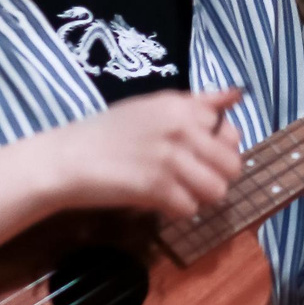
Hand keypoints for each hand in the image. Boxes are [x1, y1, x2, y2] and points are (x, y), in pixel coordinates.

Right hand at [0, 88, 243, 258]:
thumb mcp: (153, 106)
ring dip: (199, 197)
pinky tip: (159, 202)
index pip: (230, 130)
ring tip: (177, 192)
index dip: (220, 147)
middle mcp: (181, 128)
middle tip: (190, 179)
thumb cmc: (107, 132)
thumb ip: (197, 103)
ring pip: (217, 190)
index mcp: (182, 106)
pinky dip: (177, 210)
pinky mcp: (157, 187)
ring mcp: (171, 158)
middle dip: (215, 176)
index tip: (200, 153)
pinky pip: (190, 208)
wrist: (67, 159)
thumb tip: (237, 93)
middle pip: (231, 165)